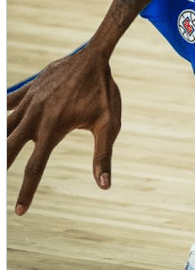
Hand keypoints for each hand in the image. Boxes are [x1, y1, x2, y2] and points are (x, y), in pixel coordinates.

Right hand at [7, 47, 120, 214]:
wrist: (96, 56)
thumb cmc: (104, 92)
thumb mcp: (109, 124)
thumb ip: (103, 155)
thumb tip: (104, 186)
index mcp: (53, 129)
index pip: (35, 168)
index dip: (26, 192)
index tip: (18, 212)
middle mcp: (36, 117)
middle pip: (8, 148)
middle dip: (0, 167)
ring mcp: (30, 101)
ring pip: (3, 125)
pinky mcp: (29, 89)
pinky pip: (7, 101)